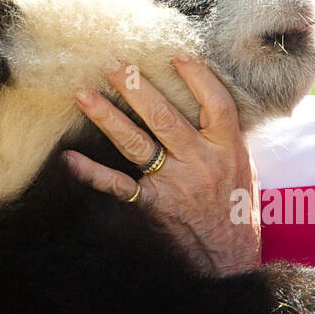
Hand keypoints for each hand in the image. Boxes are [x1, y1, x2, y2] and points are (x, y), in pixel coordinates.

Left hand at [66, 57, 260, 275]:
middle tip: (113, 64)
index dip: (198, 77)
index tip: (178, 55)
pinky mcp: (152, 205)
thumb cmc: (236, 209)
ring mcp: (174, 184)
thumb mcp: (244, 167)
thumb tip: (206, 101)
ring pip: (136, 143)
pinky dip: (92, 173)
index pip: (216, 104)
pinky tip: (70, 159)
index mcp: (228, 149)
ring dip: (107, 116)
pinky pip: (117, 185)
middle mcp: (200, 162)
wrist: (229, 258)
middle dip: (136, 87)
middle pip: (165, 117)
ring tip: (84, 94)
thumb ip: (225, 137)